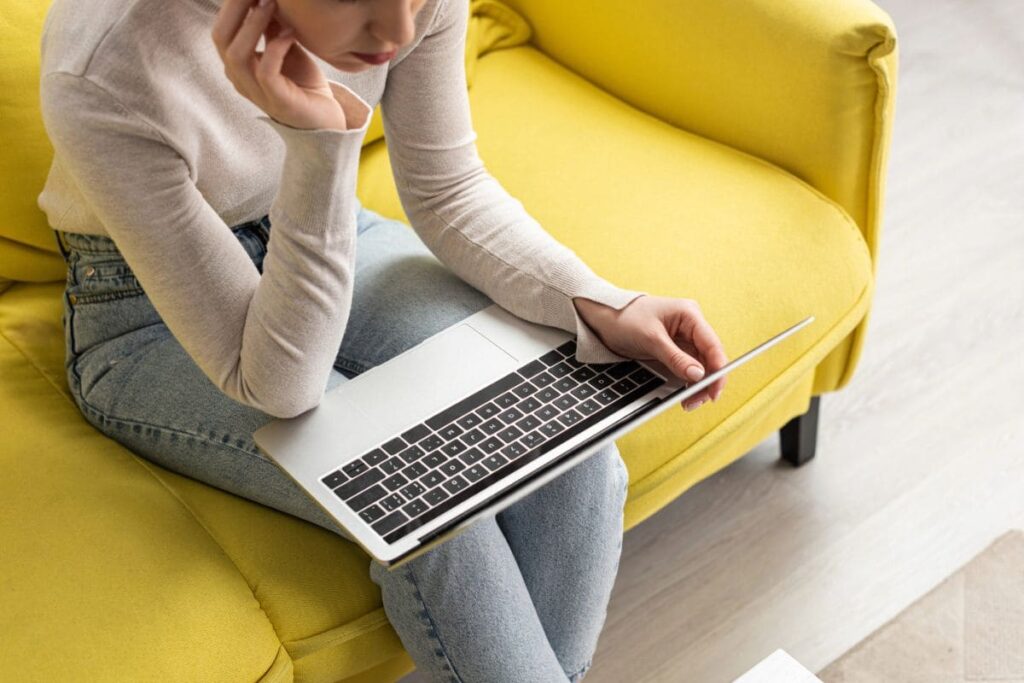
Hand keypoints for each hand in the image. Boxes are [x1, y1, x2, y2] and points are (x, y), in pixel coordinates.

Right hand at [212, 0, 346, 130]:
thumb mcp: (283, 48)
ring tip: (271, 3)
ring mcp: (255, 92)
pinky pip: (265, 71)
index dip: (231, 5)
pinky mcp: (276, 101)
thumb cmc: (302, 83)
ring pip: (237, 55)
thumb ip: (270, 27)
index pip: (221, 29)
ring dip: (253, 25)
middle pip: (221, 38)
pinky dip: (276, 48)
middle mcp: (239, 78)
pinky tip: (292, 34)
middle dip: (235, 8)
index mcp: (237, 64)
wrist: (325, 119)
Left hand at [574, 295, 727, 410]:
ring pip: (700, 365)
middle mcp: (691, 326)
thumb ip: (676, 358)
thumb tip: (698, 375)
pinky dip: (687, 381)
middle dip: (706, 381)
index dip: (717, 369)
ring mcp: (683, 338)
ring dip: (697, 384)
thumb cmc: (625, 318)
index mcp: (690, 314)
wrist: (604, 317)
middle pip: (709, 358)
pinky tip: (684, 393)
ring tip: (688, 402)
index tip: (714, 390)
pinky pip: (688, 367)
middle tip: (697, 401)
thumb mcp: (650, 339)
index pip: (712, 344)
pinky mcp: (674, 349)